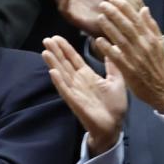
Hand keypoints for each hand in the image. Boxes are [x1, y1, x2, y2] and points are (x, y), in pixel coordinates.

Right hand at [42, 36, 126, 156]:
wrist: (114, 126)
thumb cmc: (115, 105)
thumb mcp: (117, 81)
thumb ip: (113, 65)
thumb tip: (113, 48)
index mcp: (88, 76)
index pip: (74, 59)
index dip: (65, 48)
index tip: (56, 37)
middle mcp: (79, 82)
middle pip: (64, 64)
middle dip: (56, 52)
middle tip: (46, 39)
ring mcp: (75, 92)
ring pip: (62, 75)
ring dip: (53, 63)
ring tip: (45, 51)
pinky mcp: (75, 102)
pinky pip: (66, 90)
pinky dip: (59, 81)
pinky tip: (52, 72)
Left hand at [92, 0, 163, 112]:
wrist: (162, 89)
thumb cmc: (159, 65)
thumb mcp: (160, 43)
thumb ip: (151, 26)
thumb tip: (144, 9)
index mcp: (151, 38)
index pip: (136, 18)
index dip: (124, 8)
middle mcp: (144, 45)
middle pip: (127, 26)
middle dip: (114, 14)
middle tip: (103, 4)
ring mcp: (136, 57)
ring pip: (121, 39)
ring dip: (109, 27)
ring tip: (100, 17)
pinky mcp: (129, 69)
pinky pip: (116, 56)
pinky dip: (108, 48)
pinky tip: (99, 40)